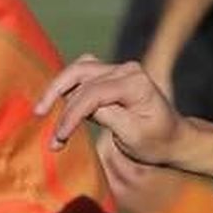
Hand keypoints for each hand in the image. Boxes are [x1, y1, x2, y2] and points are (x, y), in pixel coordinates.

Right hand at [35, 56, 184, 166]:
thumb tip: (79, 108)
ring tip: (44, 110)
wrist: (174, 139)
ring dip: (59, 88)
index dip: (71, 114)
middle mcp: (126, 69)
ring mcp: (118, 69)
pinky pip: (83, 74)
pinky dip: (68, 86)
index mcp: (135, 83)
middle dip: (56, 94)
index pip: (92, 93)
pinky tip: (57, 102)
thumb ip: (108, 117)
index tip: (58, 137)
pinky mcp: (111, 76)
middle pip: (80, 73)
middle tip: (38, 115)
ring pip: (78, 70)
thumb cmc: (157, 142)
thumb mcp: (133, 136)